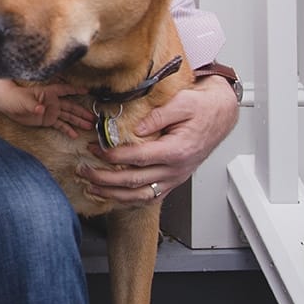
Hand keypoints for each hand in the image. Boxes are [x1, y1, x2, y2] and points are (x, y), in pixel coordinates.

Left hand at [0, 77, 91, 136]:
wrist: (8, 105)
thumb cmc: (15, 98)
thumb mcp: (24, 101)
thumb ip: (33, 105)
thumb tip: (41, 109)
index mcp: (48, 94)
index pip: (65, 90)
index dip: (75, 90)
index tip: (87, 91)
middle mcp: (52, 102)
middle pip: (70, 106)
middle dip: (82, 112)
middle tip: (93, 118)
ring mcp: (51, 111)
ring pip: (68, 116)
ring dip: (78, 121)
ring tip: (89, 126)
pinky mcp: (47, 120)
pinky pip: (59, 125)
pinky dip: (67, 129)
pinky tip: (74, 135)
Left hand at [80, 75, 238, 206]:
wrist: (219, 116)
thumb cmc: (201, 108)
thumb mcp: (182, 103)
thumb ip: (159, 116)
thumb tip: (137, 128)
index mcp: (177, 150)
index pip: (139, 158)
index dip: (113, 157)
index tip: (94, 150)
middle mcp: (176, 170)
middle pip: (135, 181)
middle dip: (105, 178)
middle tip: (84, 170)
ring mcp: (175, 179)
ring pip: (140, 196)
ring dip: (113, 195)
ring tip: (90, 187)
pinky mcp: (172, 182)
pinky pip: (149, 198)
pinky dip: (128, 200)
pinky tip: (110, 197)